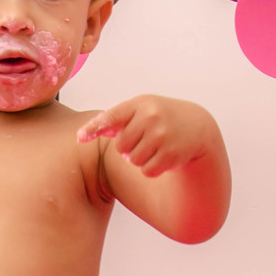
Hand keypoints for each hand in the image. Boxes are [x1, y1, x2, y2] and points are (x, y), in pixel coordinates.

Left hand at [77, 96, 200, 176]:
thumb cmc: (160, 117)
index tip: (79, 138)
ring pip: (134, 160)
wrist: (196, 125)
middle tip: (144, 140)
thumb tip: (82, 135)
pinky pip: (147, 171)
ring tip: (155, 147)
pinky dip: (152, 169)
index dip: (94, 128)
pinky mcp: (171, 154)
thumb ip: (115, 121)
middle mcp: (151, 117)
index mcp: (139, 104)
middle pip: (121, 146)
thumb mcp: (141, 111)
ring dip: (141, 159)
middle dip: (129, 148)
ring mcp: (162, 135)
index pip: (111, 117)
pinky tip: (163, 157)